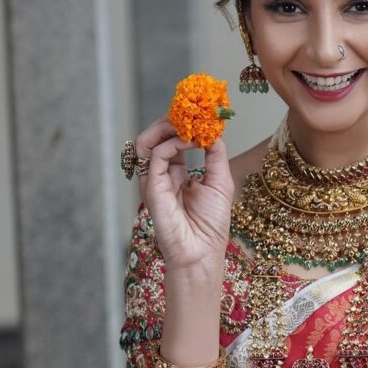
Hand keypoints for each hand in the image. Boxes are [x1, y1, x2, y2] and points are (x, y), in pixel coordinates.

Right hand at [134, 118, 233, 273]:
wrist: (201, 253)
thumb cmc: (210, 226)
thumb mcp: (220, 182)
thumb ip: (215, 155)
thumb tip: (214, 130)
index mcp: (177, 174)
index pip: (173, 140)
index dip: (184, 125)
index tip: (202, 115)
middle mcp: (162, 175)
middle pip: (156, 137)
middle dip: (173, 121)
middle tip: (193, 114)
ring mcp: (154, 180)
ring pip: (147, 141)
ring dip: (167, 127)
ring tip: (189, 124)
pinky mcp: (151, 187)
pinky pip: (156, 155)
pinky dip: (172, 143)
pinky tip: (190, 142)